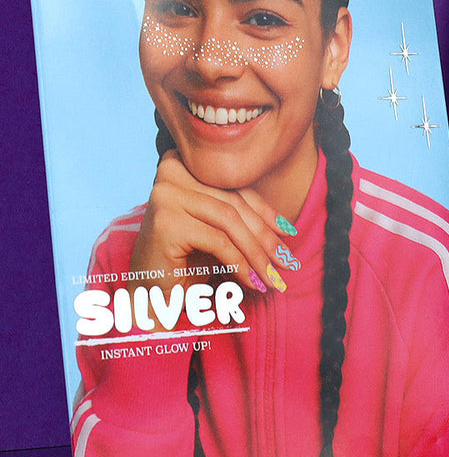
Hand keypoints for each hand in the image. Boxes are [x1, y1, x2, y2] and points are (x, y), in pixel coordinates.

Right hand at [130, 151, 294, 292]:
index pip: (235, 186)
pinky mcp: (167, 221)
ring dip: (257, 253)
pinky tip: (251, 281)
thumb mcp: (220, 229)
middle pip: (234, 203)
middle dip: (265, 236)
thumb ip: (244, 216)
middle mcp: (171, 172)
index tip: (289, 232)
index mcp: (184, 164)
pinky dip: (240, 263)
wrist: (151, 292)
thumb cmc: (187, 258)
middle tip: (287, 262)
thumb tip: (287, 227)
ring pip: (229, 221)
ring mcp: (166, 194)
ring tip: (272, 276)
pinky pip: (218, 241)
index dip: (265, 211)